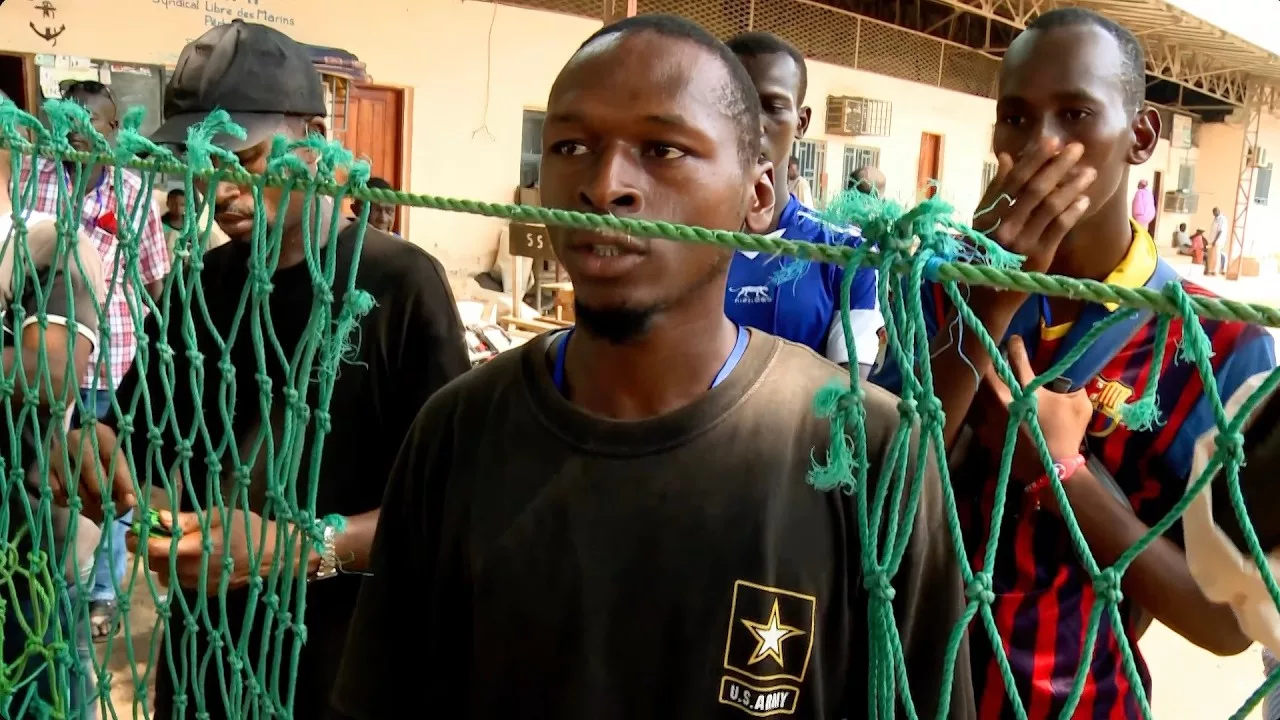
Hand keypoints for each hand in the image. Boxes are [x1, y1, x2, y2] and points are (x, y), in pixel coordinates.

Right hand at [47, 424, 137, 522]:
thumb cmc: (106, 463)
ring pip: (70, 479)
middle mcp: (76, 437)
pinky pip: (56, 489)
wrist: (80, 454)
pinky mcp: (46, 468)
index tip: (129, 499)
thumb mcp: (119, 468)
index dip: (122, 479)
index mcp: (101, 433)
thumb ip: (126, 483)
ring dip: (84, 498)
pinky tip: (76, 503)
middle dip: (99, 489)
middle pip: (87, 465)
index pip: (112, 455)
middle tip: (106, 505)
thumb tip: (130, 501)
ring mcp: (58, 452)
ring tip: (94, 508)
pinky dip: (67, 500)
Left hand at [130, 508, 306, 594]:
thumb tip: (160, 519)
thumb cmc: (249, 529)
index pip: (154, 549)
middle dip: (151, 549)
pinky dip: (179, 571)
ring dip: (165, 562)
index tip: (134, 530)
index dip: (139, 540)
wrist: (276, 555)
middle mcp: (193, 571)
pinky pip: (181, 582)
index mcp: (195, 549)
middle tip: (157, 534)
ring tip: (178, 548)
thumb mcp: (220, 515)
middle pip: (155, 564)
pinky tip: (194, 559)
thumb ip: (188, 520)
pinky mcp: (206, 592)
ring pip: (166, 575)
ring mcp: (199, 585)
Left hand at [972, 337, 1093, 483]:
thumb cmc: (1067, 434)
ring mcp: (990, 417)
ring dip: (979, 382)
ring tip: (982, 375)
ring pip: (976, 392)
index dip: (1015, 346)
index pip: (1018, 360)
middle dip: (988, 359)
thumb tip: (1066, 374)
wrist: (1051, 469)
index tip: (1013, 339)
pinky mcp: (984, 433)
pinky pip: (974, 414)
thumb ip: (1070, 386)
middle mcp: (1003, 400)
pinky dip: (976, 406)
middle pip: (987, 372)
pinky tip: (980, 403)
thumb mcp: (1078, 405)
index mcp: (1026, 390)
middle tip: (990, 352)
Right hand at [973, 138, 1096, 282]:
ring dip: (1072, 186)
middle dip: (1058, 165)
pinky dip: (1073, 211)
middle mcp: (1004, 226)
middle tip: (1077, 148)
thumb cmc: (982, 254)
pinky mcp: (1039, 256)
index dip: (1034, 159)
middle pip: (1035, 189)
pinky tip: (1084, 199)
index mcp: (988, 214)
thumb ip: (995, 190)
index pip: (1014, 180)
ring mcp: (1022, 242)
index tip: (1052, 141)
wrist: (985, 298)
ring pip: (1051, 206)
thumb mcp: (982, 221)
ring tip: (1088, 172)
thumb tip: (1007, 157)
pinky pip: (1060, 228)